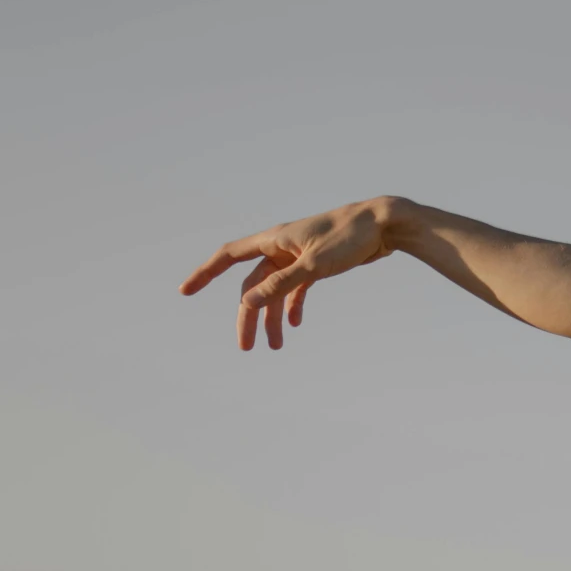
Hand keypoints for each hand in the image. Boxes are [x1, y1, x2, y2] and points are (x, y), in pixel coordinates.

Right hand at [179, 199, 399, 349]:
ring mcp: (299, 255)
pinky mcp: (317, 263)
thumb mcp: (314, 265)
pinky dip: (293, 305)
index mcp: (274, 239)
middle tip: (246, 346)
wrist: (385, 224)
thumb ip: (280, 284)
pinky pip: (296, 287)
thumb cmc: (350, 237)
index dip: (205, 273)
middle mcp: (282, 246)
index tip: (185, 291)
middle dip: (249, 315)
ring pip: (275, 289)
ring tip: (275, 345)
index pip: (229, 256)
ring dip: (273, 316)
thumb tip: (247, 303)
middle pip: (254, 284)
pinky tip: (295, 324)